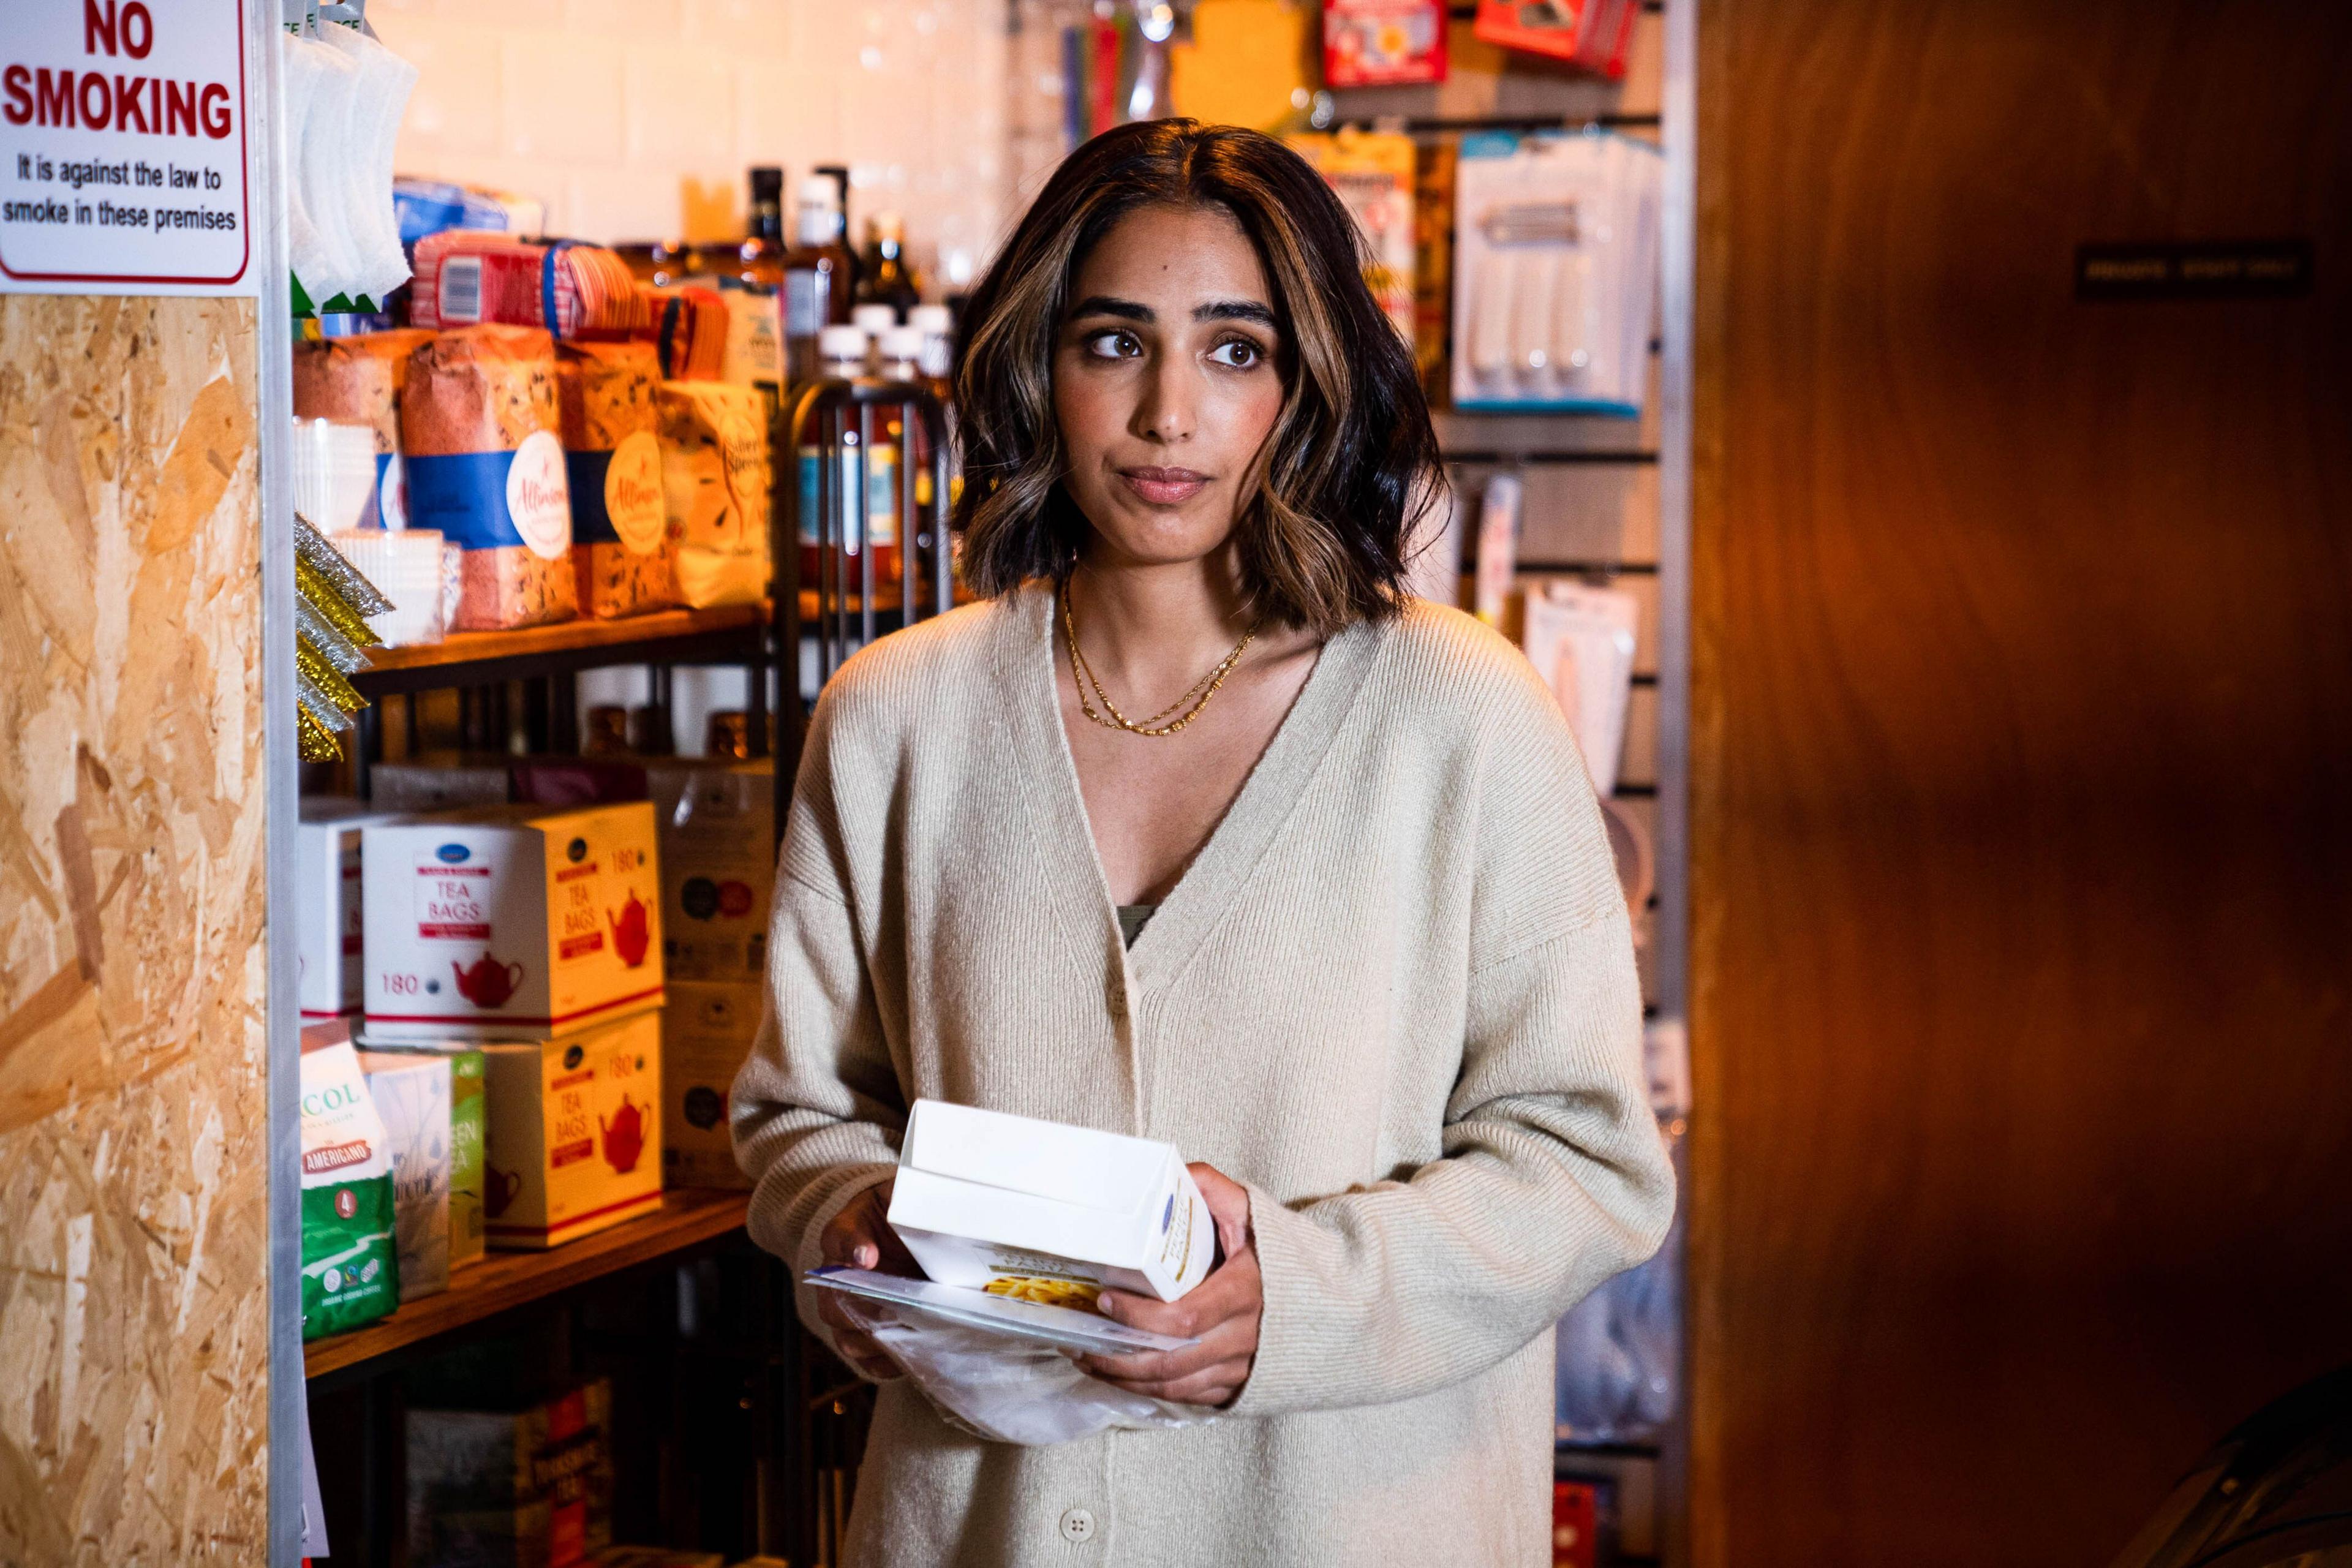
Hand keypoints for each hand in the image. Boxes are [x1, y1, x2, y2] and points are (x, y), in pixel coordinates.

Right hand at [816, 1179, 917, 1381]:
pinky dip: (885, 1365)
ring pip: (847, 1336)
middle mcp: (840, 1276)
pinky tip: (909, 1360)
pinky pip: (867, 1359)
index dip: (850, 1248)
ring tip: (906, 1339)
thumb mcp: (899, 1194)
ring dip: (874, 1342)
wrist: (899, 1234)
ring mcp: (852, 1308)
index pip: (837, 1237)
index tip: (868, 1257)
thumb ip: (904, 1195)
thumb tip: (923, 1201)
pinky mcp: (869, 1332)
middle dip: (860, 1310)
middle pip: (832, 1302)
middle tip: (891, 1311)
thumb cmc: (898, 1212)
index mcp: (846, 1233)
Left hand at [1076, 1163, 1261, 1407]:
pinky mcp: (1239, 1385)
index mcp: (1244, 1293)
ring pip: (1174, 1387)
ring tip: (1090, 1360)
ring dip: (1126, 1380)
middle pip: (1170, 1363)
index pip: (1183, 1318)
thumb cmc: (1277, 1252)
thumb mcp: (1250, 1211)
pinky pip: (1189, 1397)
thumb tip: (1172, 1172)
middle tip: (1080, 1342)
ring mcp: (1241, 1367)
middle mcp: (1243, 1338)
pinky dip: (1151, 1393)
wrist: (1326, 1297)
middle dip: (1118, 1357)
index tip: (1105, 1301)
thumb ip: (1212, 1189)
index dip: (1139, 1317)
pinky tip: (1123, 1378)